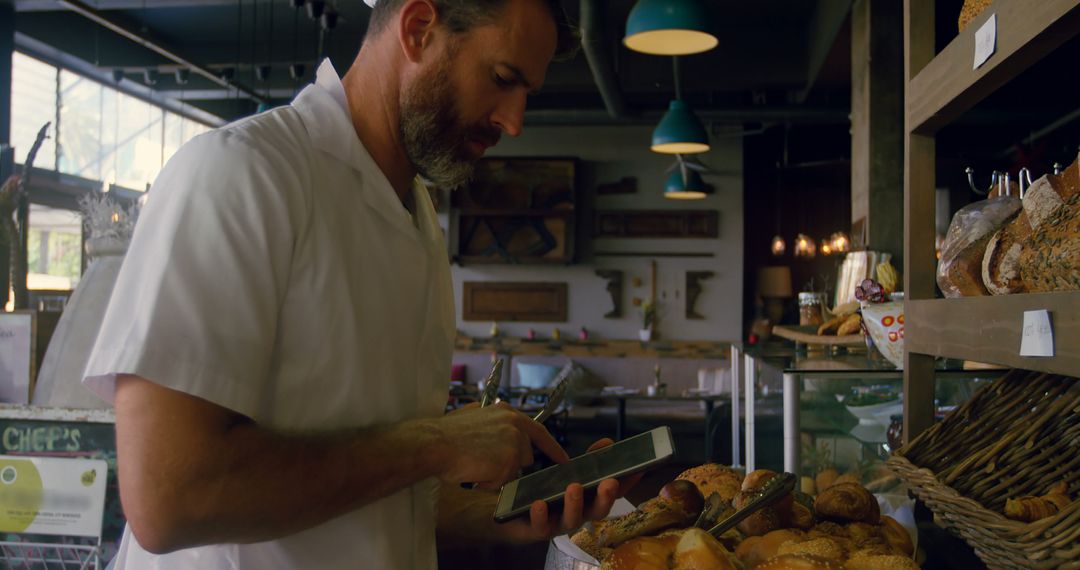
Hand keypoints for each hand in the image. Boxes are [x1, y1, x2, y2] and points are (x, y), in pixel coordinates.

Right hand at [434, 403, 568, 488]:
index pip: (539, 431)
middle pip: (525, 455)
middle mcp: (516, 425)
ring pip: (514, 471)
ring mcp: (515, 443)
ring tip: (474, 463)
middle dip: (509, 464)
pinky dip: (488, 482)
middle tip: (485, 463)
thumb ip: (485, 415)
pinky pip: (502, 482)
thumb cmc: (445, 433)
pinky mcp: (510, 462)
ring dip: (497, 473)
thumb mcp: (469, 414)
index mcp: (508, 412)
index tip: (563, 460)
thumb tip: (483, 410)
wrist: (434, 443)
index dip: (552, 447)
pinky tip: (474, 471)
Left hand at [496, 438, 644, 543]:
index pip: (612, 494)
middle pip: (597, 511)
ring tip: (574, 488)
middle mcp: (577, 515)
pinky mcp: (535, 530)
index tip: (639, 469)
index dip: (627, 483)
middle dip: (605, 497)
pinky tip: (539, 503)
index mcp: (587, 501)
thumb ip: (589, 460)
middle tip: (609, 482)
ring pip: (571, 521)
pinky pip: (540, 527)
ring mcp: (557, 524)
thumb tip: (607, 443)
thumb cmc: (544, 492)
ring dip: (575, 504)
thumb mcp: (568, 472)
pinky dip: (541, 516)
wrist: (510, 513)